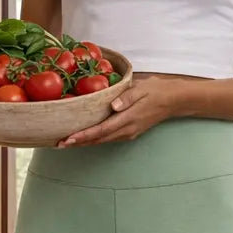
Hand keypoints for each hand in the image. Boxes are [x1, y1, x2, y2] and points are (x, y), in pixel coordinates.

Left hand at [57, 78, 183, 147]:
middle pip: (98, 139)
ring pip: (102, 141)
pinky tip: (84, 137)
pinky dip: (94, 139)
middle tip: (58, 144)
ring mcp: (128, 133)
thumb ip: (127, 97)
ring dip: (85, 142)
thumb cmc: (156, 91)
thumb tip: (113, 106)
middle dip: (78, 143)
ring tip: (66, 142)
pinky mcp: (129, 132)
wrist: (174, 101)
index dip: (83, 136)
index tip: (68, 139)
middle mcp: (127, 130)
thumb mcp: (143, 88)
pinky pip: (108, 138)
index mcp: (128, 118)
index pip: (101, 130)